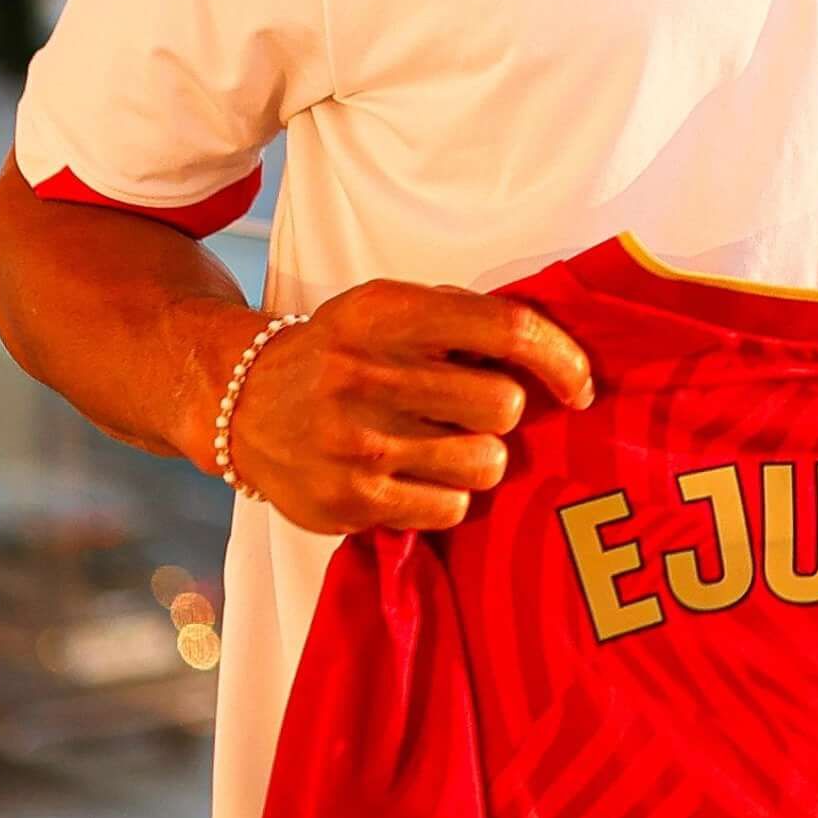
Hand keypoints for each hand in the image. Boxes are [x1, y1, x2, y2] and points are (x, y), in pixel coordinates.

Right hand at [217, 281, 591, 534]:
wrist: (239, 403)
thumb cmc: (339, 353)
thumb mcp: (385, 308)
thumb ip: (459, 318)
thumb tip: (552, 350)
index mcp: (387, 313)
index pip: (507, 329)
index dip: (561, 358)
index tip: (578, 387)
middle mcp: (368, 374)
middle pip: (504, 405)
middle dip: (501, 414)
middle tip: (469, 413)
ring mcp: (357, 442)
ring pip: (486, 464)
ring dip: (479, 459)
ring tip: (440, 447)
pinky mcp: (349, 501)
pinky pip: (451, 509)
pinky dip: (447, 498)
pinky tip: (416, 478)